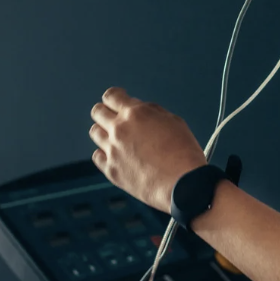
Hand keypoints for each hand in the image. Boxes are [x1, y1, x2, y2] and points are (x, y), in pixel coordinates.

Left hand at [90, 87, 206, 211]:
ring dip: (104, 132)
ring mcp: (113, 150)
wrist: (183, 184)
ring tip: (116, 138)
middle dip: (105, 111)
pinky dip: (104, 153)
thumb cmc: (184, 154)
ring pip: (95, 133)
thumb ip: (152, 112)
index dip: (114, 96)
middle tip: (113, 117)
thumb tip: (140, 110)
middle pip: (97, 112)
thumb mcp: (174, 121)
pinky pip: (97, 156)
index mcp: (136, 113)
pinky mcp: (111, 170)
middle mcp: (120, 129)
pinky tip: (115, 155)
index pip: (111, 96)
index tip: (116, 99)